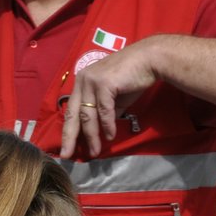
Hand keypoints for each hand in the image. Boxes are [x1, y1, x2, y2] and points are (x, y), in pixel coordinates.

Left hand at [59, 38, 163, 159]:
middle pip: (73, 114)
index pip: (71, 110)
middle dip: (70, 137)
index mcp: (82, 82)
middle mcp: (82, 80)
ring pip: (88, 115)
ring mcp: (92, 81)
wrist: (149, 60)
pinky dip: (107, 125)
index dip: (68, 130)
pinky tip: (110, 136)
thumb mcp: (114, 98)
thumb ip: (105, 112)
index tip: (66, 147)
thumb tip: (101, 131)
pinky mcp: (104, 83)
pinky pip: (104, 111)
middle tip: (67, 155)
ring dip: (92, 136)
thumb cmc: (132, 77)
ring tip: (95, 151)